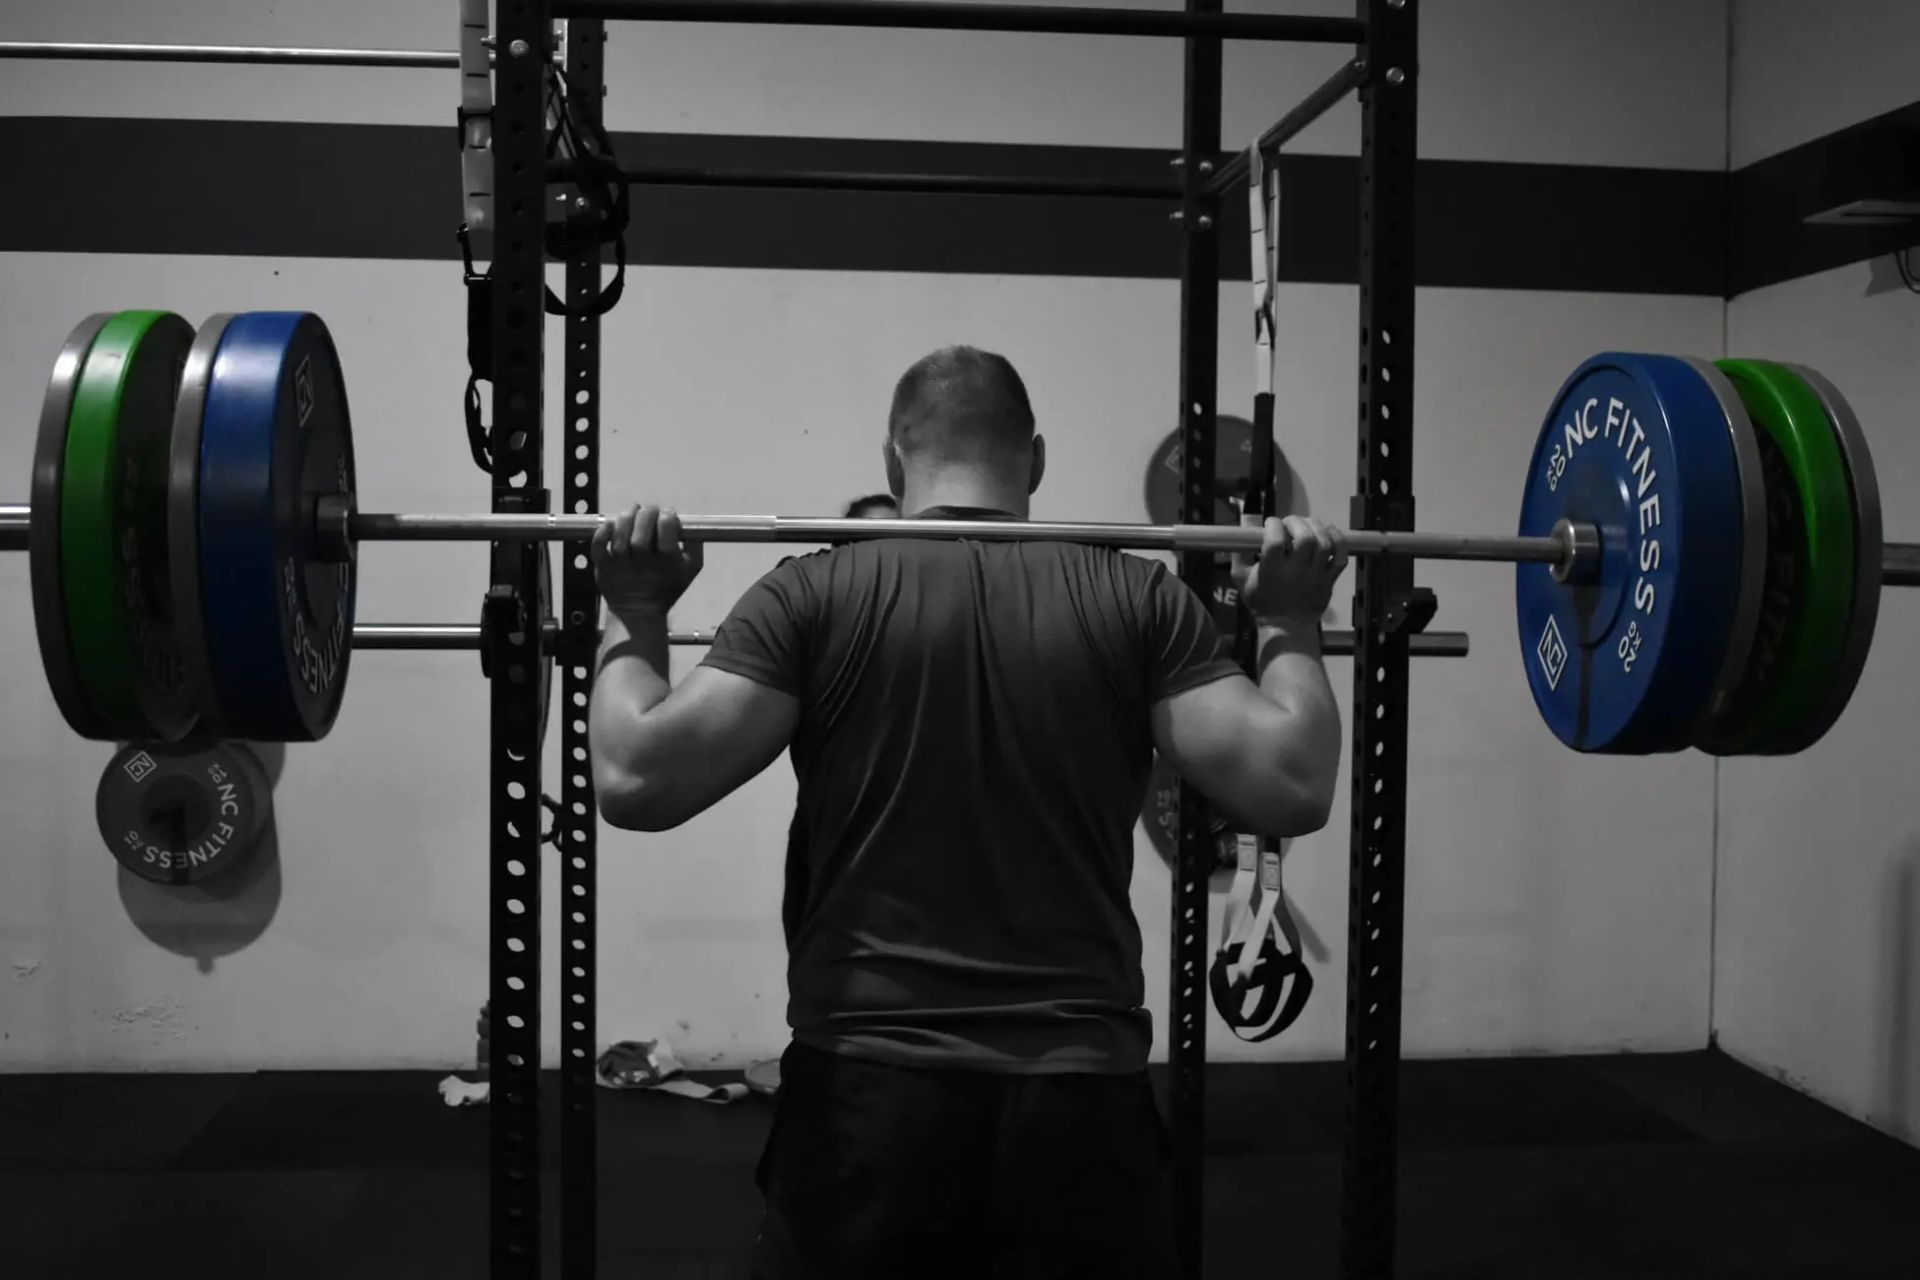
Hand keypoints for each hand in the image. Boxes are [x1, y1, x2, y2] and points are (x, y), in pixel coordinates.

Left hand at [591, 505, 702, 619]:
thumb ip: (694, 545)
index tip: (668, 515)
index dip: (668, 516)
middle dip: (647, 514)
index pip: (666, 529)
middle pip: (642, 531)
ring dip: (626, 518)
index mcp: (668, 562)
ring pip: (620, 536)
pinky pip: (598, 547)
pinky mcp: (603, 568)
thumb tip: (689, 523)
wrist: (639, 612)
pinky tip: (610, 525)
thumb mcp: (690, 569)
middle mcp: (643, 564)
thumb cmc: (666, 586)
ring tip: (632, 512)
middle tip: (649, 511)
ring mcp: (621, 566)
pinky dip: (602, 533)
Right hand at [1234, 515, 1348, 622]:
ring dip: (1316, 527)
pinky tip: (1329, 532)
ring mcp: (1316, 575)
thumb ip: (1239, 552)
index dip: (1273, 525)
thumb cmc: (1262, 601)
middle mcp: (1296, 571)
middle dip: (1297, 523)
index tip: (1271, 524)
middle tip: (1289, 524)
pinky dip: (1338, 540)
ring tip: (1307, 526)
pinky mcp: (1329, 580)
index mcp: (1273, 570)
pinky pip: (1341, 556)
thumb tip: (1242, 526)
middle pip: (1305, 537)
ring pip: (1324, 543)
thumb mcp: (1242, 578)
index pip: (1276, 539)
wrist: (1286, 626)